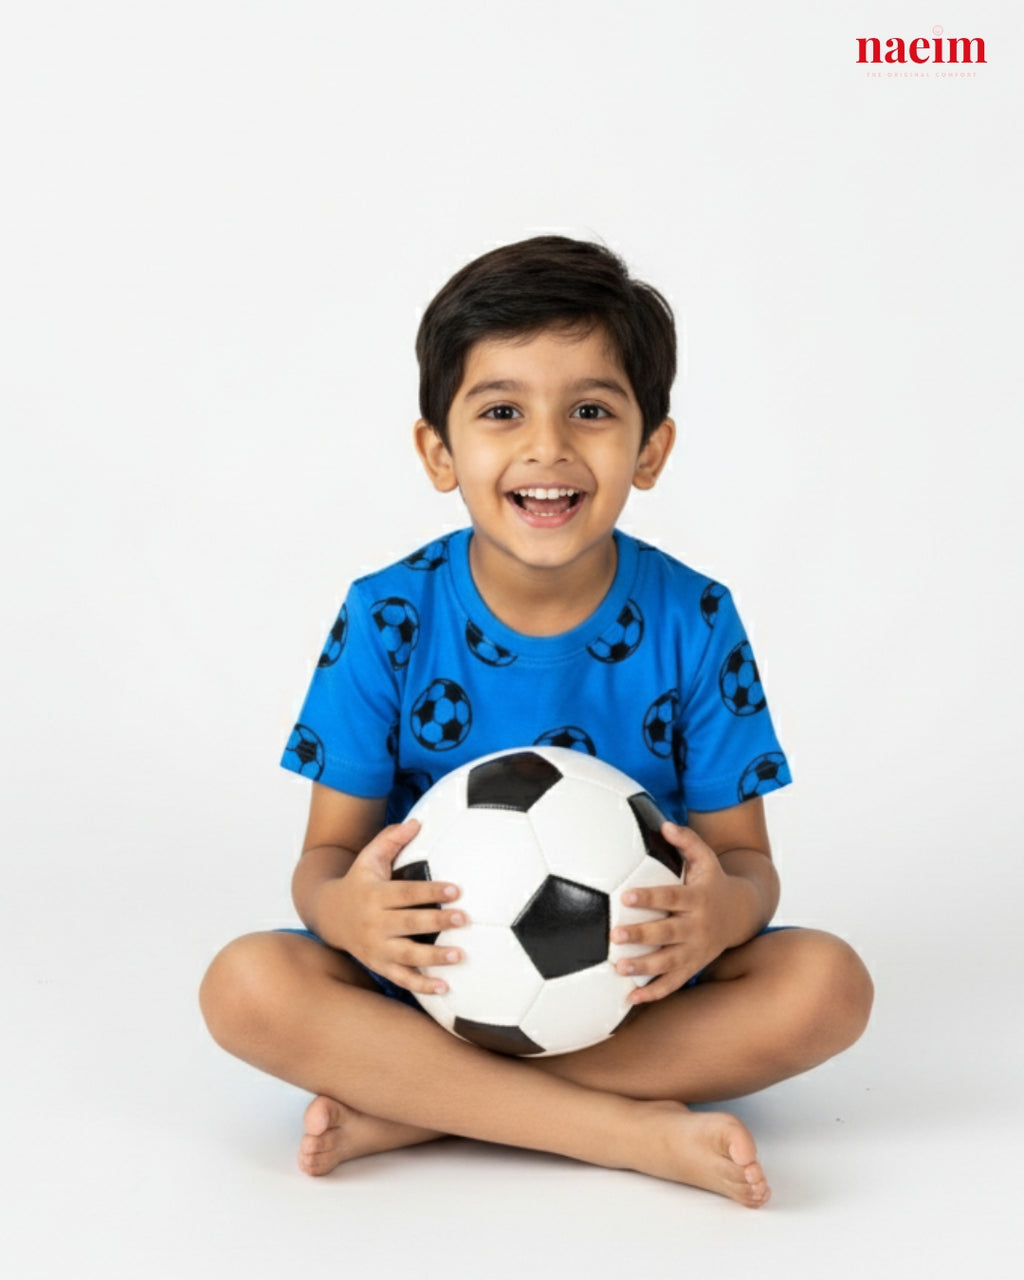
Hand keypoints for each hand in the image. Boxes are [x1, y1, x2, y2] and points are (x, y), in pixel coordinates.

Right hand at [314, 820, 467, 996]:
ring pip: (406, 956)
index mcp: (375, 894)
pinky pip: (401, 979)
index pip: (406, 893)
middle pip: (408, 924)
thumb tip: (418, 821)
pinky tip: (445, 987)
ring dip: (434, 958)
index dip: (430, 892)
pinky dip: (421, 985)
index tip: (456, 890)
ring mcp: (376, 947)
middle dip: (437, 922)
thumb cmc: (359, 882)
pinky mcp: (379, 965)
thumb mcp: (368, 857)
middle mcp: (374, 923)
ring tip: (460, 955)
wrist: (328, 914)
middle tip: (464, 919)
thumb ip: (391, 839)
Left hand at [611, 822, 737, 1004]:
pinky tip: (630, 999)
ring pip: (668, 963)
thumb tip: (665, 824)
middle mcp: (696, 927)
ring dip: (643, 968)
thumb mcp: (706, 858)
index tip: (625, 897)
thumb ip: (687, 841)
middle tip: (615, 935)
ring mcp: (695, 951)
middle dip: (641, 935)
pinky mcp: (693, 967)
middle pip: (667, 933)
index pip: (670, 897)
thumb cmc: (713, 882)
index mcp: (696, 899)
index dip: (649, 898)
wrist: (742, 914)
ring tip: (619, 967)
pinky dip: (653, 994)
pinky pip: (673, 984)